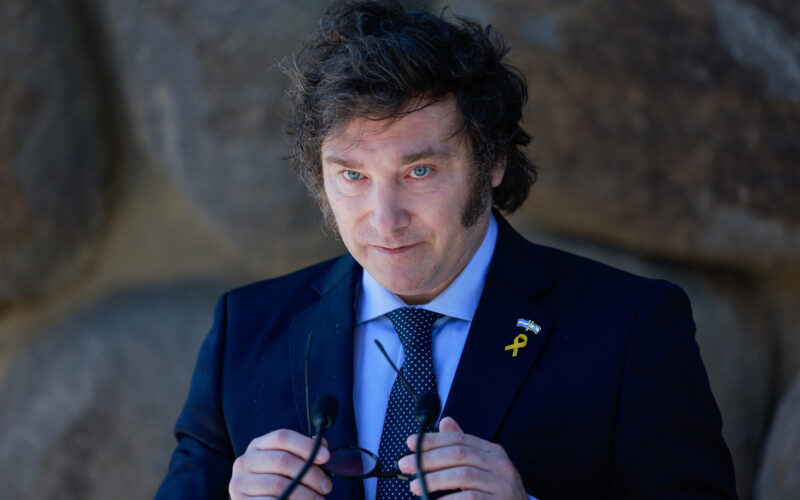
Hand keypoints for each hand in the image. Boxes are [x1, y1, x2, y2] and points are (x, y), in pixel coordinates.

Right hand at [228, 429, 332, 499]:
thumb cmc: (275, 481)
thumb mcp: (286, 463)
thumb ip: (304, 452)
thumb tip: (322, 446)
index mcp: (257, 446)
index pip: (282, 436)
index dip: (306, 445)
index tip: (326, 457)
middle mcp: (245, 461)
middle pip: (283, 460)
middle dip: (310, 474)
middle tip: (326, 485)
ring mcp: (240, 483)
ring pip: (279, 484)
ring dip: (304, 493)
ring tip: (318, 498)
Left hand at [398, 416, 527, 498]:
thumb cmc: (496, 494)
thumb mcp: (482, 467)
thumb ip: (463, 447)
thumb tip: (445, 422)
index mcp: (493, 452)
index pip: (459, 439)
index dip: (433, 440)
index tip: (411, 443)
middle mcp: (500, 465)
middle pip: (459, 454)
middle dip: (428, 458)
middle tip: (405, 465)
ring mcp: (502, 485)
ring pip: (463, 475)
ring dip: (433, 480)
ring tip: (414, 485)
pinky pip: (469, 498)